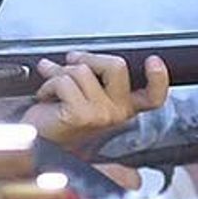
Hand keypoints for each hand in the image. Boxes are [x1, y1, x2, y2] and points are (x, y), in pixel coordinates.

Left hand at [29, 49, 170, 146]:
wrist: (38, 143)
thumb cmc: (58, 119)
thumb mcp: (84, 96)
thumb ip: (94, 77)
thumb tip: (83, 55)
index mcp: (124, 108)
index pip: (153, 96)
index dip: (159, 78)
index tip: (153, 61)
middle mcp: (117, 114)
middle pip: (117, 66)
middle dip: (88, 58)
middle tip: (71, 62)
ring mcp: (101, 115)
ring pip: (83, 70)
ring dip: (59, 72)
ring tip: (51, 86)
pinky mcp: (80, 115)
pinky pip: (65, 80)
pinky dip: (49, 84)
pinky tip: (45, 96)